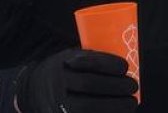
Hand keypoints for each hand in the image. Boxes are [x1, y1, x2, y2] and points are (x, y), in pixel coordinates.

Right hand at [16, 48, 137, 112]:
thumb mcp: (70, 58)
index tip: (125, 66)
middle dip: (116, 86)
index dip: (109, 64)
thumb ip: (90, 59)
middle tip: (133, 86)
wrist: (34, 92)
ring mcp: (58, 106)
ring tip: (131, 103)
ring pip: (87, 108)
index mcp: (61, 65)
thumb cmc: (63, 72)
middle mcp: (57, 85)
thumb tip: (124, 66)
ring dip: (115, 107)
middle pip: (89, 85)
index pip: (87, 64)